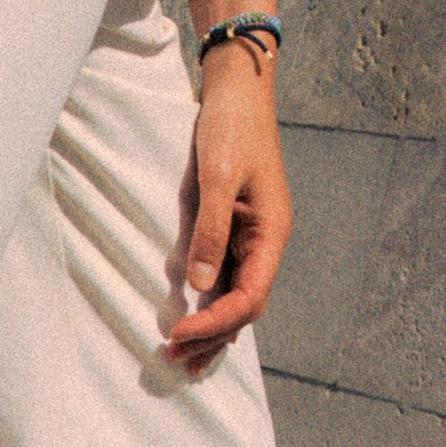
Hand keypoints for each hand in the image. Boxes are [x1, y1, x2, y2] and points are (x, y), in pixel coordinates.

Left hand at [166, 40, 291, 377]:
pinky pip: (227, 275)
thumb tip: (199, 283)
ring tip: (182, 357)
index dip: (215, 323)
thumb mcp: (218, 174)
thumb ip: (210, 228)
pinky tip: (192, 317)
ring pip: (238, 295)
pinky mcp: (237, 225)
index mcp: (272, 232)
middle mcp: (267, 240)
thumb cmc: (231, 124)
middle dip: (213, 337)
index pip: (249, 298)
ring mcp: (253, 235)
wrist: (239, 86)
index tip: (179, 336)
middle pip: (246, 307)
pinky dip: (210, 302)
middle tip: (172, 360)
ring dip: (213, 327)